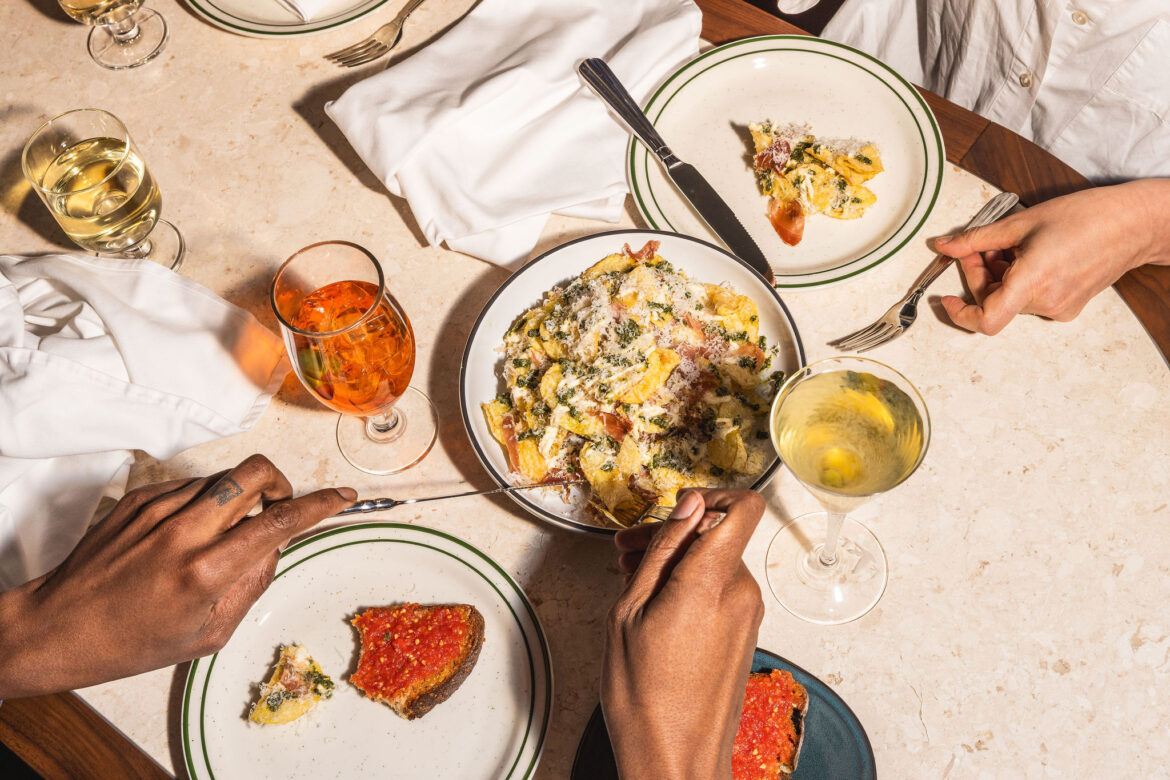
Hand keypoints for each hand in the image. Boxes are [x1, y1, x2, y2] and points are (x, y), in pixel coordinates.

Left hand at [0, 454, 354, 698]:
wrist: (61, 626)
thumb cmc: (134, 641)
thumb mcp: (210, 633)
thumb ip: (253, 583)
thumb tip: (276, 544)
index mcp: (206, 572)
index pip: (278, 522)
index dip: (320, 505)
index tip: (341, 496)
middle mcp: (183, 532)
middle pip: (254, 473)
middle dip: (279, 482)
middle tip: (274, 506)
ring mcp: (157, 510)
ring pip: (223, 478)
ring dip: (236, 498)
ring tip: (216, 535)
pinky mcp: (137, 498)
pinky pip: (189, 486)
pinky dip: (201, 504)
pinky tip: (182, 537)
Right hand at [602, 490, 766, 779]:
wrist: (675, 759)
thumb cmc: (645, 699)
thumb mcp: (629, 612)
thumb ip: (662, 552)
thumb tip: (686, 509)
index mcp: (711, 582)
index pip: (741, 507)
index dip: (709, 495)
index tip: (675, 509)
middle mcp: (740, 594)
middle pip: (718, 534)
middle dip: (674, 535)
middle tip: (628, 550)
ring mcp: (747, 615)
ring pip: (716, 562)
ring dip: (677, 562)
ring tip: (632, 580)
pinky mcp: (744, 633)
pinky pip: (720, 590)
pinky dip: (689, 586)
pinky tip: (653, 604)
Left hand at [935, 179, 1169, 334]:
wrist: (1134, 223)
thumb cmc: (1087, 217)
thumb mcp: (1021, 222)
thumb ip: (977, 239)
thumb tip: (945, 246)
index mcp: (1032, 282)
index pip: (986, 319)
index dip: (960, 314)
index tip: (948, 299)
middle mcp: (1046, 303)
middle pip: (994, 301)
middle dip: (980, 274)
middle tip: (981, 246)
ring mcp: (1060, 308)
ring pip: (1012, 299)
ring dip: (1000, 276)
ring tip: (1013, 245)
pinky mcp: (1069, 307)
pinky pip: (1031, 299)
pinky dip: (1020, 281)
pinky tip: (1029, 255)